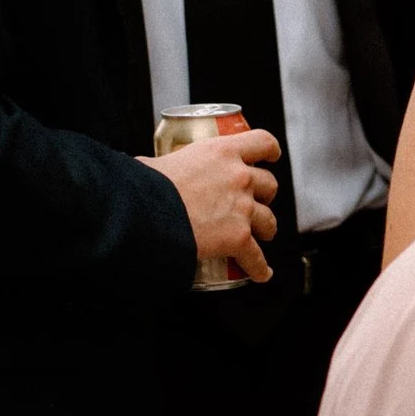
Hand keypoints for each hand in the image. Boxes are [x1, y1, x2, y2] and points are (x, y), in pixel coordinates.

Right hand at [140, 130, 280, 283]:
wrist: (143, 215)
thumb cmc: (143, 188)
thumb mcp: (156, 163)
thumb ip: (162, 165)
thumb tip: (145, 170)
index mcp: (221, 152)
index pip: (261, 142)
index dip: (270, 150)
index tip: (271, 156)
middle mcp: (239, 177)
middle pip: (269, 184)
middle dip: (264, 195)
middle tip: (255, 202)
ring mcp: (242, 208)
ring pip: (269, 220)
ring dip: (265, 228)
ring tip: (260, 234)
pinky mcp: (238, 237)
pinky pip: (256, 256)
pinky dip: (259, 266)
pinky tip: (260, 272)